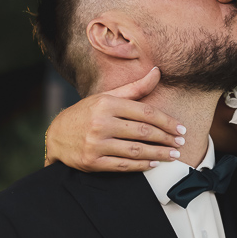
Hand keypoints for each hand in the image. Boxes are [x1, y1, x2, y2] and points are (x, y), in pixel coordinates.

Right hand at [45, 68, 185, 172]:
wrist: (56, 135)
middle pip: (143, 132)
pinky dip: (141, 165)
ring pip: (136, 150)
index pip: (145, 113)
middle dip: (166, 139)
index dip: (167, 121)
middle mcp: (101, 123)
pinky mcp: (93, 162)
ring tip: (172, 155)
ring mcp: (96, 143)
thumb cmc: (86, 113)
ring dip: (158, 154)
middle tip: (181, 143)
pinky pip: (123, 165)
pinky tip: (153, 164)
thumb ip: (134, 88)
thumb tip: (157, 72)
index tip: (181, 128)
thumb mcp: (106, 96)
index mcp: (107, 103)